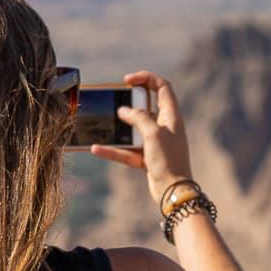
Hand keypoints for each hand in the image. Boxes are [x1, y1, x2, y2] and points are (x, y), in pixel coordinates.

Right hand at [90, 70, 194, 207]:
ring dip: (119, 127)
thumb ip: (139, 118)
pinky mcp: (146, 157)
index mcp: (171, 116)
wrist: (173, 192)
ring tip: (105, 122)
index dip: (146, 78)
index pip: (162, 87)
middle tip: (116, 101)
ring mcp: (155, 142)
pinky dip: (113, 149)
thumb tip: (123, 110)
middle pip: (146, 106)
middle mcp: (164, 126)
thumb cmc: (168, 161)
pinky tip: (97, 148)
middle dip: (130, 102)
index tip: (128, 80)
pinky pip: (126, 150)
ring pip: (134, 129)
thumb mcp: (153, 134)